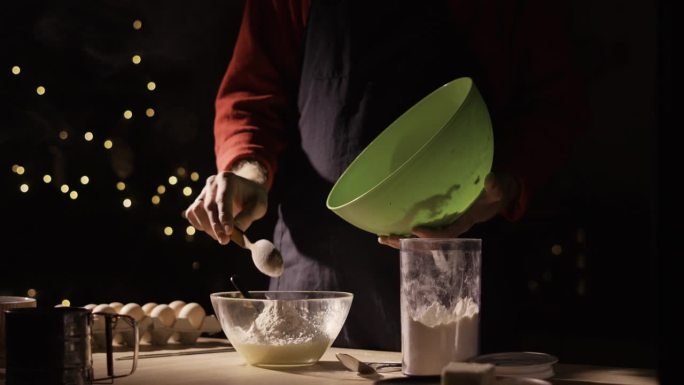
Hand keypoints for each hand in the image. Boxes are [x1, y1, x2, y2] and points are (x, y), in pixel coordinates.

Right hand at [184, 171, 267, 244]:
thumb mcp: (258, 205)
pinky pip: (191, 214)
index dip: (225, 216)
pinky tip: (213, 230)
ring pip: (197, 210)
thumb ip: (247, 217)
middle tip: (225, 241)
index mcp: (228, 179)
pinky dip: (200, 224)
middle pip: (209, 206)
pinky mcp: (197, 200)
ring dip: (207, 227)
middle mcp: (212, 182)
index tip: (229, 232)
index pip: (223, 198)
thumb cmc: (253, 197)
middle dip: (216, 226)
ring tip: (221, 236)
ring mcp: (203, 191)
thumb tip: (235, 232)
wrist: (246, 190)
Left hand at [378, 173, 518, 248]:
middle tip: (387, 238)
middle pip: (425, 241)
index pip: (445, 234)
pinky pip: (418, 229)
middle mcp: (448, 228)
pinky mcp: (435, 221)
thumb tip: (491, 179)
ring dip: (400, 239)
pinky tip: (387, 228)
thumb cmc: (493, 195)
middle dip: (406, 242)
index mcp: (462, 224)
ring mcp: (440, 226)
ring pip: (418, 238)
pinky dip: (403, 230)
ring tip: (381, 237)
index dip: (431, 235)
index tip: (416, 231)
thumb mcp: (497, 191)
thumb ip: (495, 187)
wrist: (492, 199)